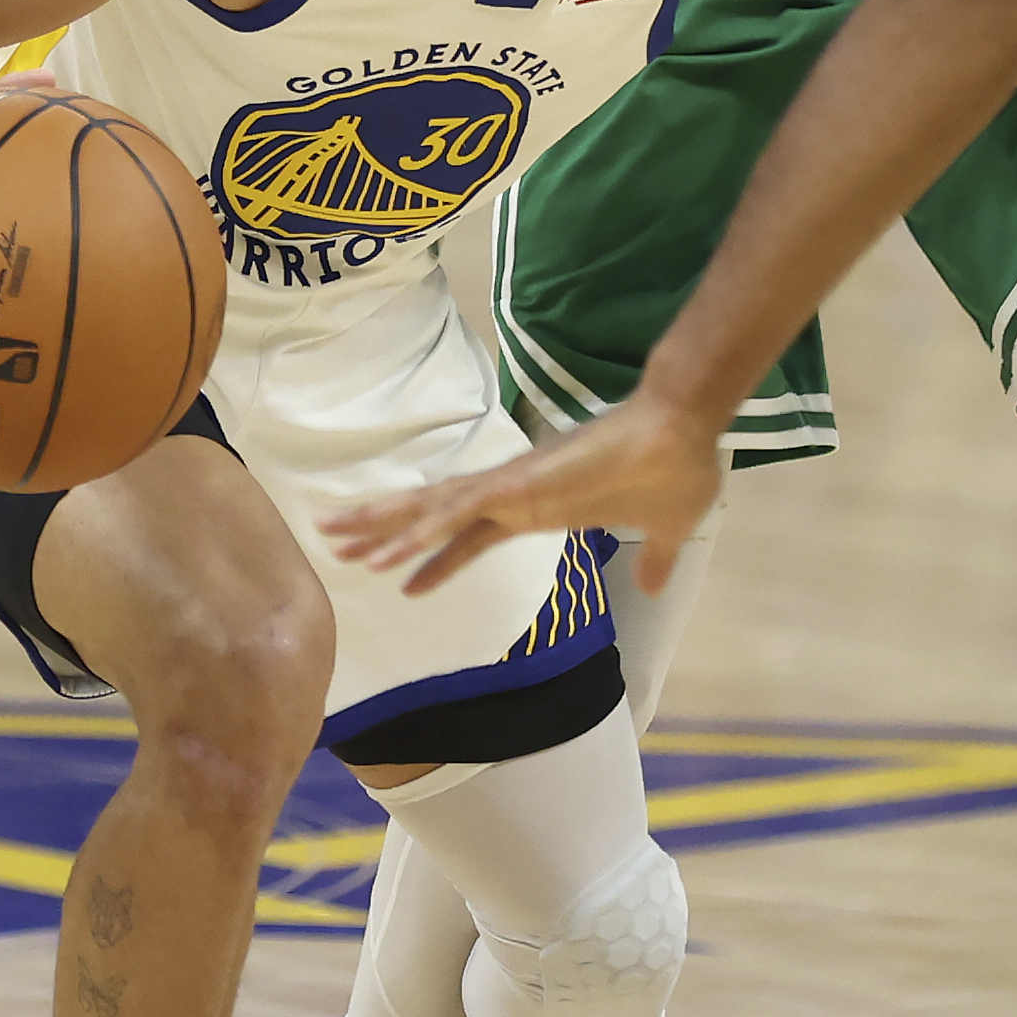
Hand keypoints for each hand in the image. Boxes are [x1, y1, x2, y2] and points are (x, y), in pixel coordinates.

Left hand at [321, 389, 723, 596]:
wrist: (683, 431)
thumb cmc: (674, 471)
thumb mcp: (665, 530)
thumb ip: (652, 559)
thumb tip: (654, 585)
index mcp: (538, 506)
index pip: (471, 538)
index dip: (435, 560)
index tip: (402, 581)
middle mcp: (514, 494)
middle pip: (433, 517)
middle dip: (383, 532)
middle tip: (332, 545)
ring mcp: (512, 486)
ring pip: (432, 509)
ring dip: (382, 527)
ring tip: (334, 541)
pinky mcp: (518, 484)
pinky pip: (458, 513)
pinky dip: (420, 532)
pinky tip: (388, 555)